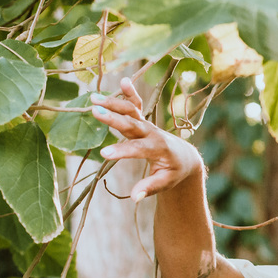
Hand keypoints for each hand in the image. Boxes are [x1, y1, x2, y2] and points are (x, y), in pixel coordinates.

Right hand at [90, 77, 203, 202]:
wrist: (184, 156)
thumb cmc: (174, 171)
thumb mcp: (166, 182)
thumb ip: (150, 188)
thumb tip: (134, 197)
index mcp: (158, 148)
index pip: (138, 149)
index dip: (122, 152)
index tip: (104, 154)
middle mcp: (152, 133)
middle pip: (132, 124)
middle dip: (113, 119)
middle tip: (94, 112)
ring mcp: (148, 124)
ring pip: (131, 111)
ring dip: (114, 103)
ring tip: (93, 98)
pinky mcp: (143, 120)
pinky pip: (137, 105)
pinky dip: (130, 93)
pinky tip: (122, 81)